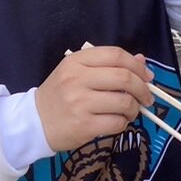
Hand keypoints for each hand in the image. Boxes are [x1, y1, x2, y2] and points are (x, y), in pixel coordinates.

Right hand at [34, 46, 154, 152]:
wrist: (33, 122)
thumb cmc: (60, 95)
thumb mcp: (77, 73)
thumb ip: (108, 65)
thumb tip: (141, 60)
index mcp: (76, 62)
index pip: (115, 55)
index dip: (137, 65)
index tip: (147, 76)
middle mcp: (76, 79)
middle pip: (124, 78)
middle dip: (143, 89)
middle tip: (147, 97)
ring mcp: (79, 103)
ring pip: (124, 102)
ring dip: (135, 108)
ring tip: (130, 111)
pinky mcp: (83, 125)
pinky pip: (117, 122)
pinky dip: (123, 123)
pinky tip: (117, 122)